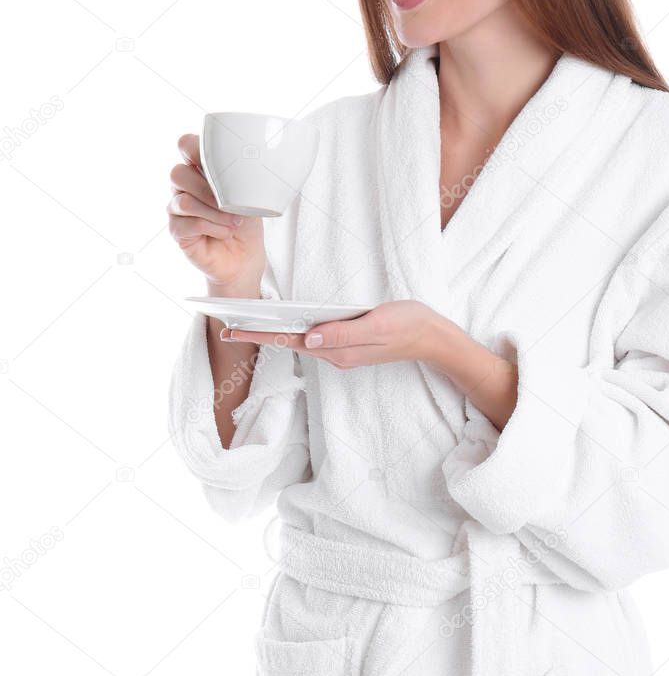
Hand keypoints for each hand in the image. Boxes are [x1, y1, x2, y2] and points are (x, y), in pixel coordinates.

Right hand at [168, 133, 265, 291]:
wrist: (246, 256)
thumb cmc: (246, 221)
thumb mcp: (251, 194)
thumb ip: (242, 177)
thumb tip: (246, 168)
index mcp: (201, 169)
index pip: (186, 145)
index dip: (194, 148)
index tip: (216, 160)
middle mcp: (184, 187)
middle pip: (177, 173)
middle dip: (206, 188)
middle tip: (230, 202)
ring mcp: (177, 209)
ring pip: (183, 201)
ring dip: (213, 212)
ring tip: (234, 222)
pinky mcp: (177, 231)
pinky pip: (187, 224)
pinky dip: (212, 228)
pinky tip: (225, 232)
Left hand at [221, 299, 443, 368]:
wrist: (434, 337)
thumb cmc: (408, 326)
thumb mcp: (377, 326)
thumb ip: (343, 334)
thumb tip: (308, 339)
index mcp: (339, 351)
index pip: (291, 341)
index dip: (260, 333)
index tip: (232, 330)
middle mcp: (336, 354)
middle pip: (291, 342)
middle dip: (260, 333)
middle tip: (227, 326)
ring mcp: (343, 350)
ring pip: (302, 340)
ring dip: (275, 331)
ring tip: (249, 322)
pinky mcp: (350, 342)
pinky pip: (316, 336)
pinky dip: (296, 329)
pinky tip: (287, 321)